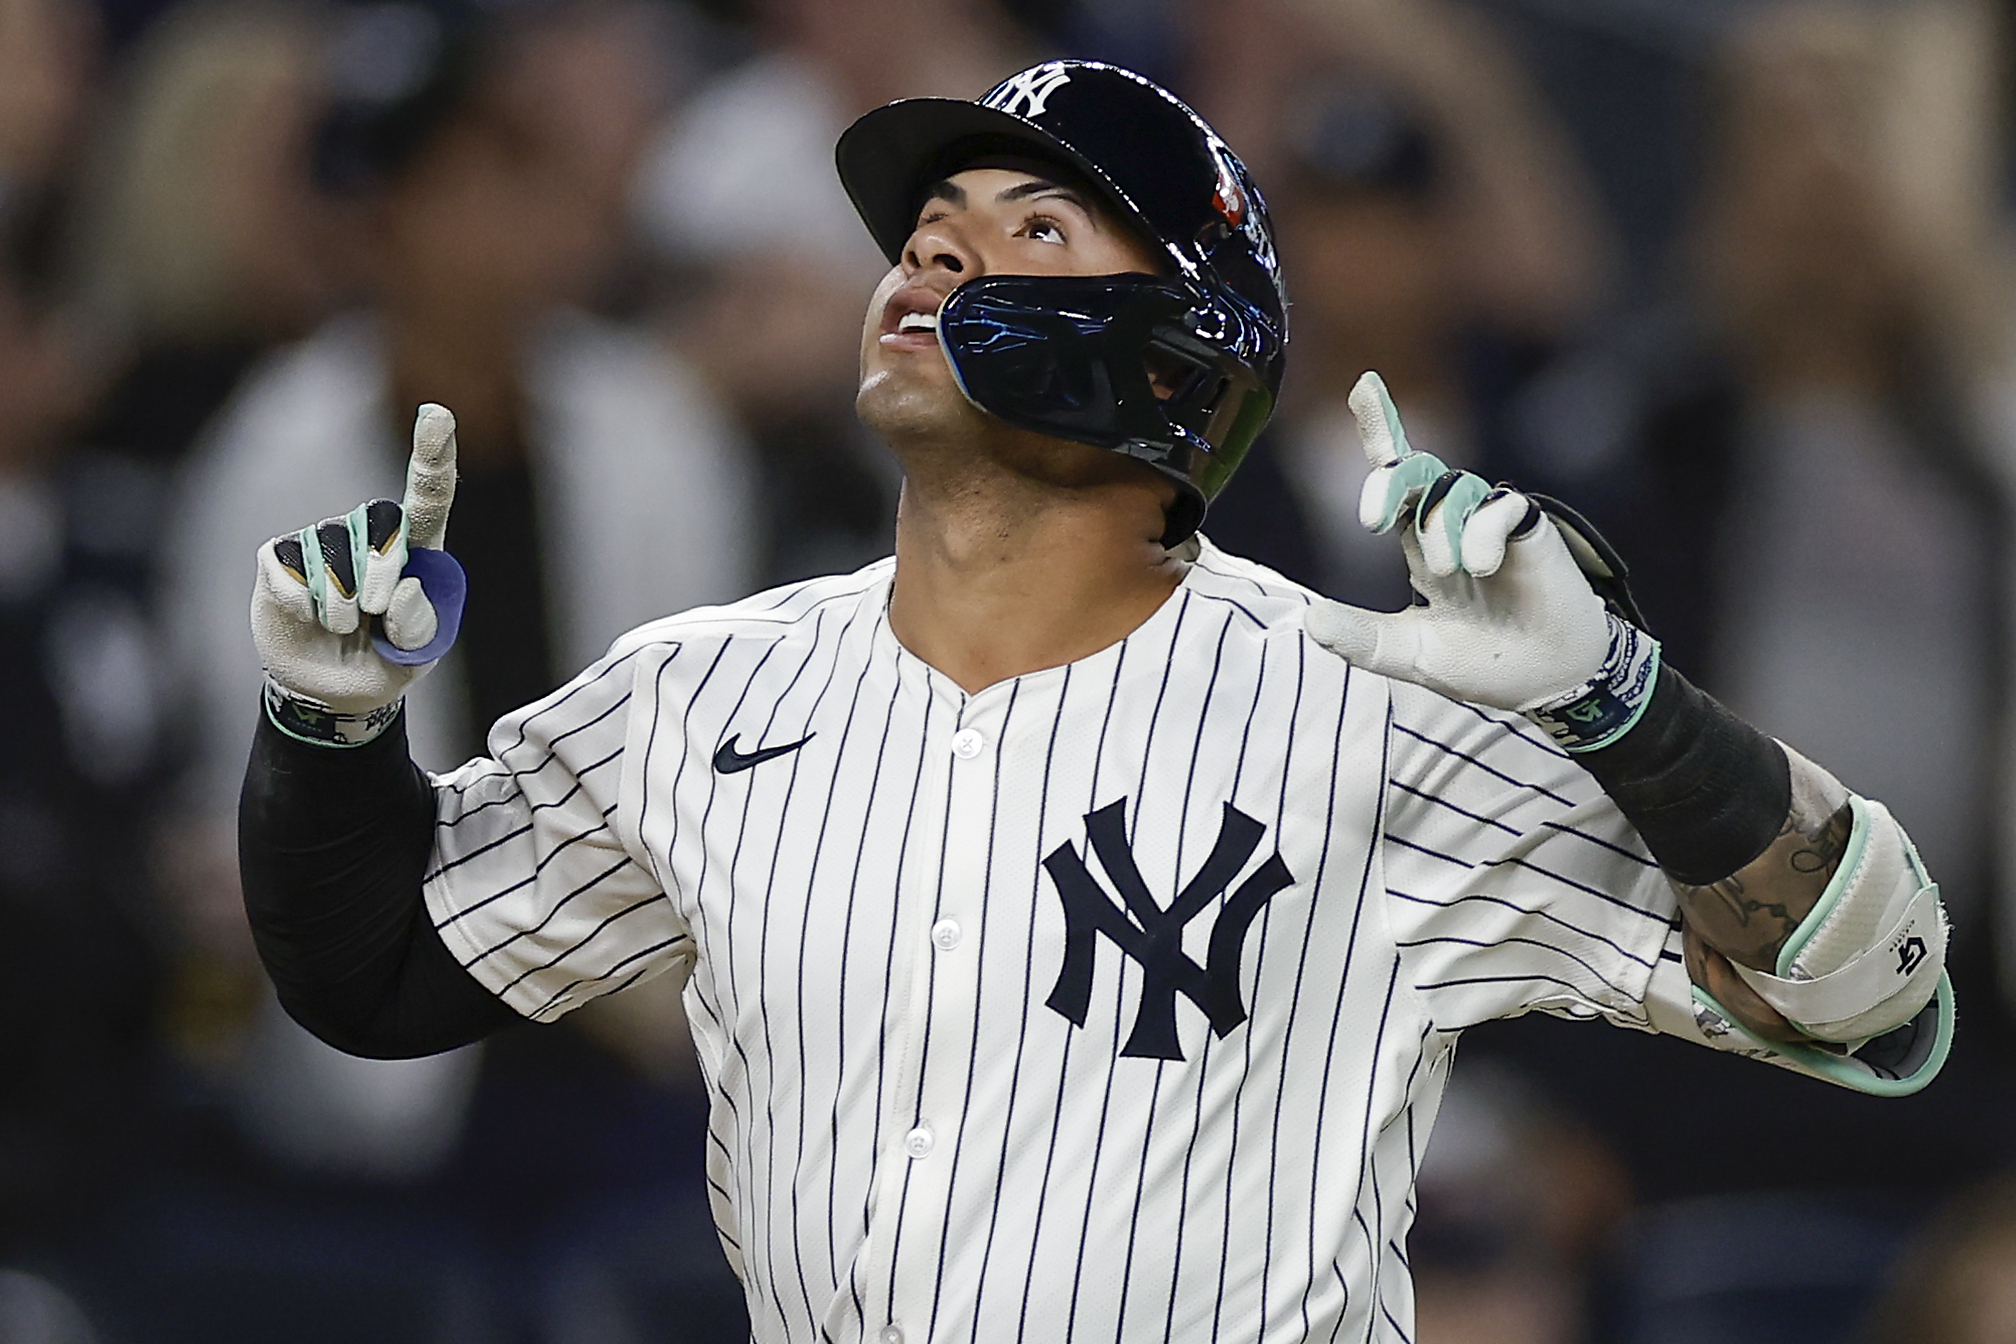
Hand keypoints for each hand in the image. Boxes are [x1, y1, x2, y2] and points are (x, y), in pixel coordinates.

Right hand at [251, 404, 462, 725]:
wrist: (333, 691)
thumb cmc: (386, 660)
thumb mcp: (417, 653)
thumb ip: (420, 624)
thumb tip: (400, 588)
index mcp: (417, 548)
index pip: (427, 496)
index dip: (432, 455)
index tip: (437, 416)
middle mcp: (368, 533)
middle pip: (380, 522)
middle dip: (382, 571)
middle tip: (376, 613)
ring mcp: (321, 541)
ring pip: (335, 555)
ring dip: (344, 604)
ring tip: (345, 627)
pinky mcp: (280, 558)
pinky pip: (294, 573)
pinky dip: (308, 608)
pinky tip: (312, 619)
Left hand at [1303, 371, 1611, 713]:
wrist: (1547, 682)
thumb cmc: (1482, 662)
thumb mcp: (1409, 653)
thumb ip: (1360, 638)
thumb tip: (1309, 620)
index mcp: (1421, 544)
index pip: (1396, 479)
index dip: (1381, 430)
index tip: (1363, 385)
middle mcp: (1454, 524)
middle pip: (1417, 471)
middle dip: (1388, 481)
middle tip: (1370, 521)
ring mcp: (1492, 523)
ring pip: (1453, 490)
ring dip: (1441, 529)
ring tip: (1453, 573)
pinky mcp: (1530, 530)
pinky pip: (1499, 508)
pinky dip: (1482, 532)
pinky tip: (1482, 565)